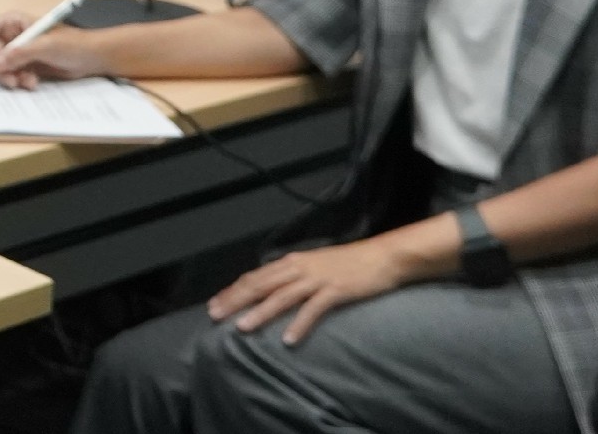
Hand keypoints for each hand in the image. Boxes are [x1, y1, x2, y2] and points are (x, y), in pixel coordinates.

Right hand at [0, 11, 108, 88]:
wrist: (93, 58)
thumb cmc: (73, 43)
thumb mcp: (45, 46)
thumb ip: (19, 53)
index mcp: (13, 22)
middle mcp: (12, 35)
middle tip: (10, 79)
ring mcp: (19, 51)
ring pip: (0, 67)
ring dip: (10, 77)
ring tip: (27, 81)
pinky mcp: (25, 65)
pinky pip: (12, 75)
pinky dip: (19, 81)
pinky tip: (33, 82)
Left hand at [206, 238, 419, 344]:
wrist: (382, 257)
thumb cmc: (349, 264)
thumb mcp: (314, 266)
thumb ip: (293, 276)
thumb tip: (271, 290)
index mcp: (291, 262)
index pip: (255, 276)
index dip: (233, 290)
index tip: (214, 304)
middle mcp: (299, 268)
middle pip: (260, 284)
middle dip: (236, 300)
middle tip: (215, 316)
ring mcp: (317, 279)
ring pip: (282, 296)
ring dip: (261, 312)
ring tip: (242, 328)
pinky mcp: (336, 290)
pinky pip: (313, 309)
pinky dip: (299, 324)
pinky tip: (288, 340)